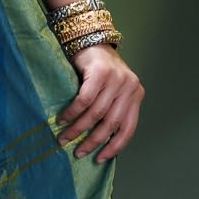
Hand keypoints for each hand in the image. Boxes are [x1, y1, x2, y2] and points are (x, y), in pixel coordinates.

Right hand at [56, 43, 143, 163]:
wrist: (89, 39)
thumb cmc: (97, 69)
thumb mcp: (111, 90)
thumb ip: (111, 109)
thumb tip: (99, 141)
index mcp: (136, 94)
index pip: (129, 128)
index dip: (115, 146)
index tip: (100, 159)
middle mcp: (130, 87)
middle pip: (111, 123)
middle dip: (92, 140)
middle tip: (78, 152)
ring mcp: (117, 79)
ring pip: (96, 113)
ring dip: (78, 129)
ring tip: (64, 138)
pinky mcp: (101, 73)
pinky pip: (85, 100)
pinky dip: (72, 113)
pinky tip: (62, 119)